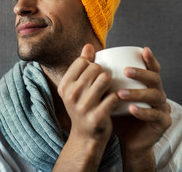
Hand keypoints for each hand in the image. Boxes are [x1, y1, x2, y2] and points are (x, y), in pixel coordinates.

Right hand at [54, 44, 118, 170]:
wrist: (86, 136)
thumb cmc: (84, 106)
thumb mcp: (77, 86)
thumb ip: (82, 65)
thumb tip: (88, 46)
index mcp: (64, 85)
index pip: (83, 61)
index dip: (92, 65)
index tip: (94, 75)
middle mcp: (71, 95)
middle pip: (96, 68)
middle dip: (103, 73)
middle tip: (103, 85)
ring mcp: (82, 107)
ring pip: (106, 79)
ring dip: (111, 84)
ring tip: (108, 91)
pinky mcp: (96, 117)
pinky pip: (113, 97)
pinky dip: (116, 98)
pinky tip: (114, 102)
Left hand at [112, 47, 171, 169]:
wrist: (128, 140)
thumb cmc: (118, 114)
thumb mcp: (111, 95)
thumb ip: (104, 80)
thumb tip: (88, 59)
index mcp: (148, 85)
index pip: (152, 69)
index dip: (150, 59)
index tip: (143, 49)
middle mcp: (158, 94)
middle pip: (155, 79)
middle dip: (141, 74)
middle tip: (125, 71)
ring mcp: (163, 108)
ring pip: (154, 96)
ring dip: (138, 93)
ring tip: (121, 93)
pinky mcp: (163, 123)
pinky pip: (155, 115)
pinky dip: (143, 112)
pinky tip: (131, 109)